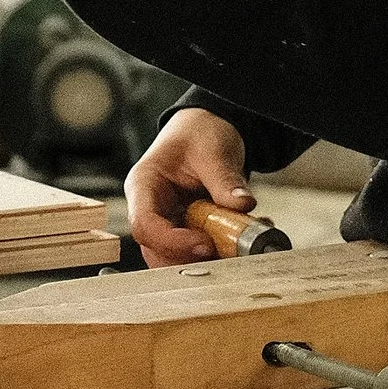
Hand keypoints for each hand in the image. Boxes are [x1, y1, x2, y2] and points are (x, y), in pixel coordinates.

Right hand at [126, 110, 253, 266]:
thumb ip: (225, 179)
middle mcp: (151, 208)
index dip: (172, 242)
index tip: (206, 244)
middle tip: (227, 252)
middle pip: (156, 251)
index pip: (144, 225)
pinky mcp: (187, 229)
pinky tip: (244, 233)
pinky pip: (199, 250)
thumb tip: (242, 205)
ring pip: (177, 257)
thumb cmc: (199, 132)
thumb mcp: (213, 149)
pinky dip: (222, 250)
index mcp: (144, 185)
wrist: (207, 129)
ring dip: (210, 258)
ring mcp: (168, 221)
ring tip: (241, 241)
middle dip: (191, 259)